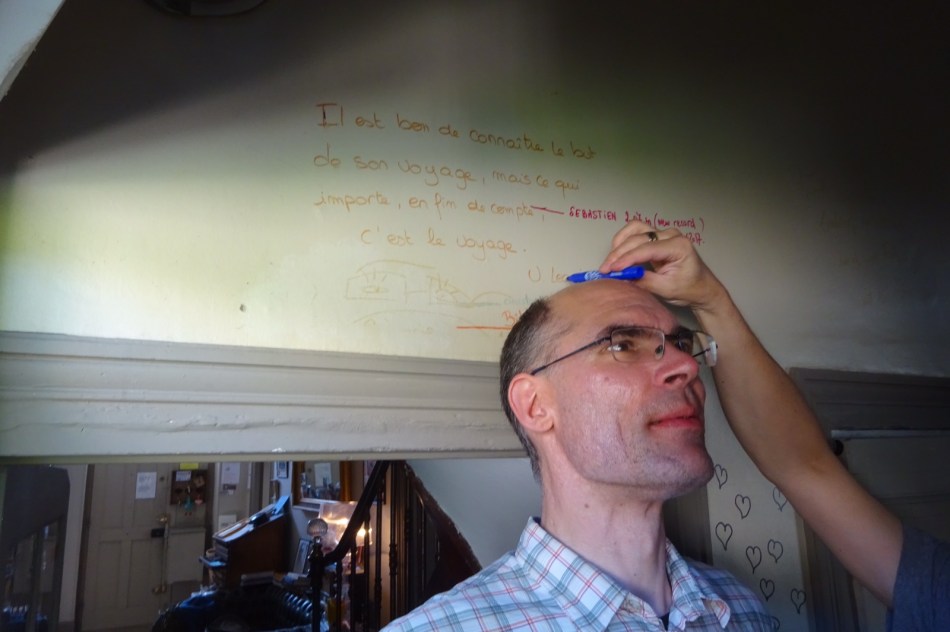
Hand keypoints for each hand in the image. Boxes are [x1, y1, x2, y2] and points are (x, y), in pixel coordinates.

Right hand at [599, 220, 725, 310]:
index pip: (646, 249)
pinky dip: (624, 241)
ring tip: (611, 261)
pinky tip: (617, 254)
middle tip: (606, 270)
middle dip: (619, 254)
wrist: (702, 288)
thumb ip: (644, 281)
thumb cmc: (689, 289)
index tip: (611, 270)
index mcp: (678, 245)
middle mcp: (671, 235)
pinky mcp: (656, 238)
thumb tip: (621, 277)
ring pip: (635, 229)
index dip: (626, 259)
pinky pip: (637, 233)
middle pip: (638, 238)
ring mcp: (663, 234)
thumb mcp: (666, 289)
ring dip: (620, 243)